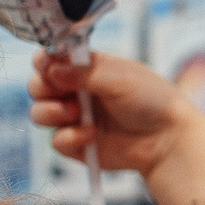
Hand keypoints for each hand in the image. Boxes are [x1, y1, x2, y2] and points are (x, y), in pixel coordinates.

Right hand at [28, 50, 204, 204]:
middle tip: (62, 91)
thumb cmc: (151, 100)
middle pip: (37, 86)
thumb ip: (83, 72)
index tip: (47, 64)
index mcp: (85, 68)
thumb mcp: (118, 77)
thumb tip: (51, 69)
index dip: (43, 61)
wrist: (167, 138)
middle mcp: (76, 91)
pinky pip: (55, 141)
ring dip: (51, 112)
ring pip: (39, 113)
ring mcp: (74, 118)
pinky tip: (92, 135)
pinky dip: (70, 137)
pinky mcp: (76, 144)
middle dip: (42, 87)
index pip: (50, 59)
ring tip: (77, 112)